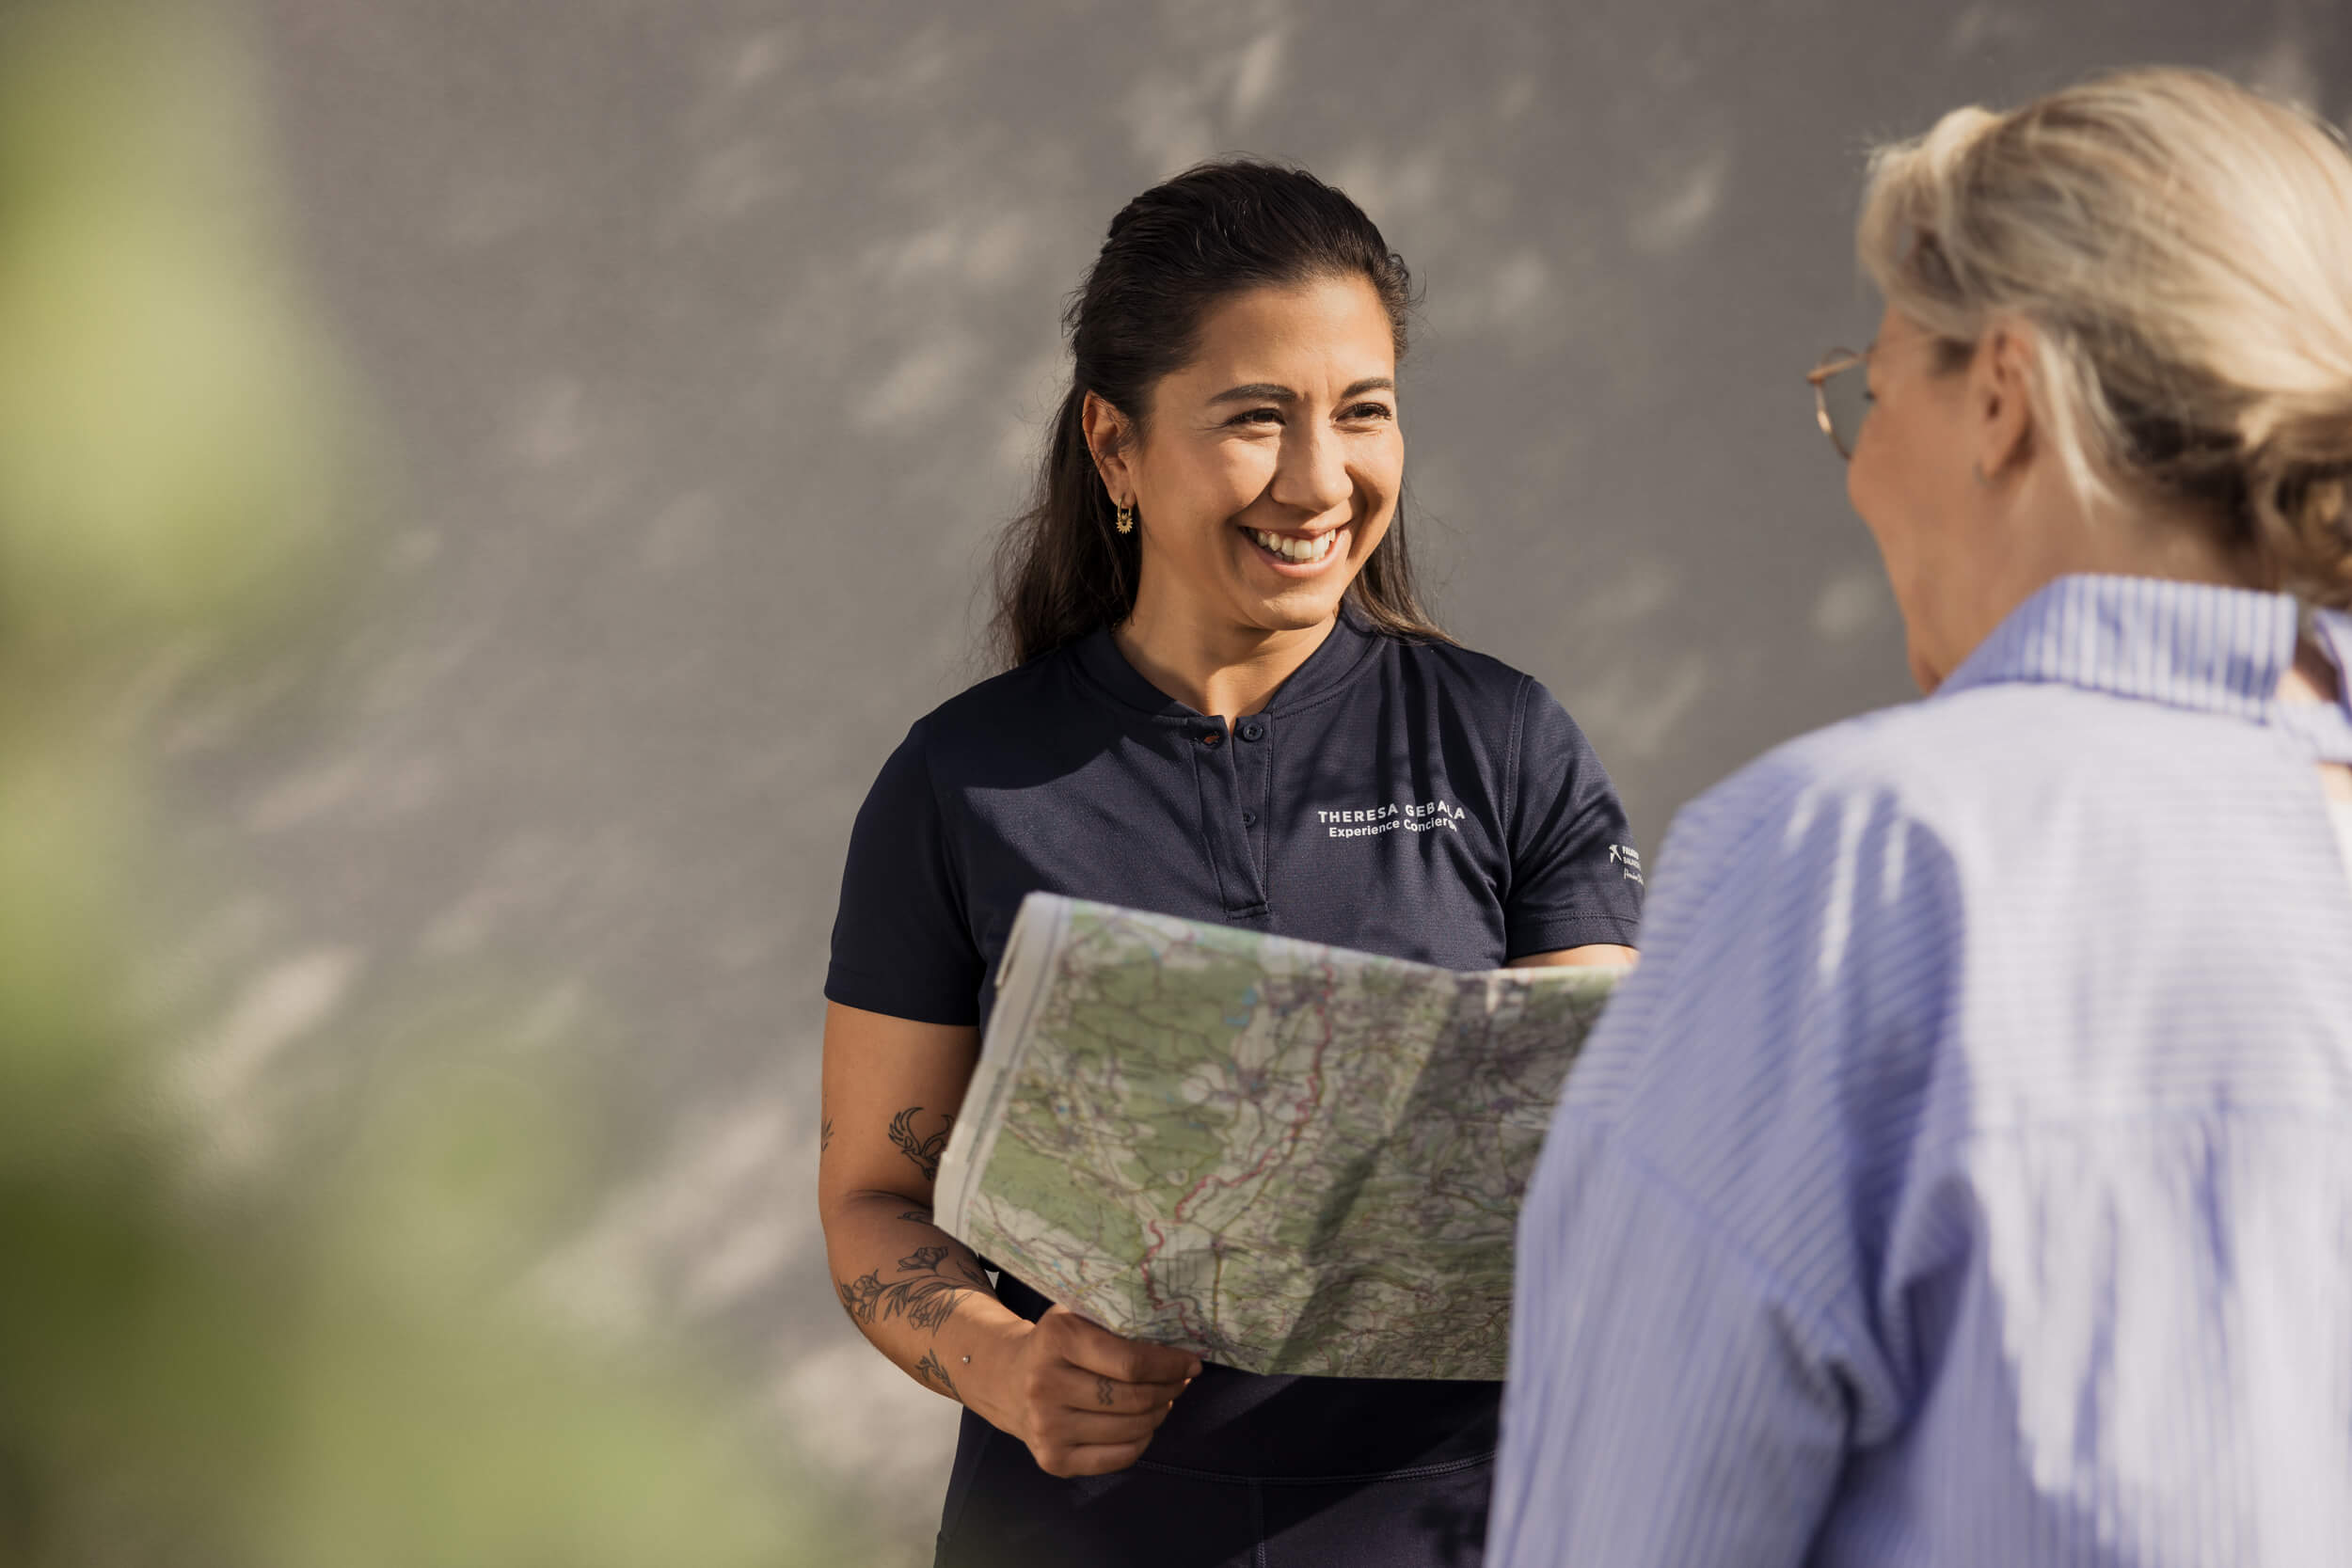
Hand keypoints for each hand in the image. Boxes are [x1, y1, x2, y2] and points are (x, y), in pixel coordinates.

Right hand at [969, 1305, 1200, 1477]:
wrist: (1006, 1380)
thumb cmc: (1056, 1345)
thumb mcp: (1078, 1317)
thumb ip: (1119, 1324)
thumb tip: (1180, 1348)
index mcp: (1056, 1339)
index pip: (1131, 1362)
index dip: (1170, 1365)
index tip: (1190, 1362)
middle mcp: (1045, 1385)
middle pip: (1133, 1399)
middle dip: (1169, 1389)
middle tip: (1181, 1381)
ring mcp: (1046, 1427)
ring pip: (1130, 1430)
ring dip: (1159, 1414)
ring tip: (1164, 1400)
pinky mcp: (1052, 1460)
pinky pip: (1117, 1458)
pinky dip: (1141, 1441)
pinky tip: (1142, 1424)